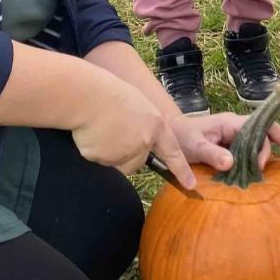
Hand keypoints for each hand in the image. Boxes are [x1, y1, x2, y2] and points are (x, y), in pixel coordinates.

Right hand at [71, 71, 191, 180]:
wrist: (87, 97)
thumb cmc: (109, 94)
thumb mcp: (138, 105)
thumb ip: (144, 126)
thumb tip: (139, 142)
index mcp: (155, 125)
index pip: (172, 151)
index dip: (181, 169)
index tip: (191, 184)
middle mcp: (143, 142)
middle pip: (137, 161)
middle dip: (125, 153)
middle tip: (112, 130)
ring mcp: (125, 153)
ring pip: (117, 163)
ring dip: (108, 153)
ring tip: (100, 129)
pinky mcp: (106, 160)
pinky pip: (100, 162)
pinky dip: (94, 152)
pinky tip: (91, 134)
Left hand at [170, 111, 279, 172]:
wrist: (170, 134)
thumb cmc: (181, 139)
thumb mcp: (194, 147)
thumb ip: (212, 154)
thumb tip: (232, 162)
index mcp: (231, 123)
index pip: (257, 129)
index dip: (264, 146)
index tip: (261, 166)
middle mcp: (237, 125)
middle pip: (266, 129)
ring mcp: (236, 133)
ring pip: (264, 133)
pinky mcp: (233, 142)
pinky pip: (255, 142)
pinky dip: (270, 145)